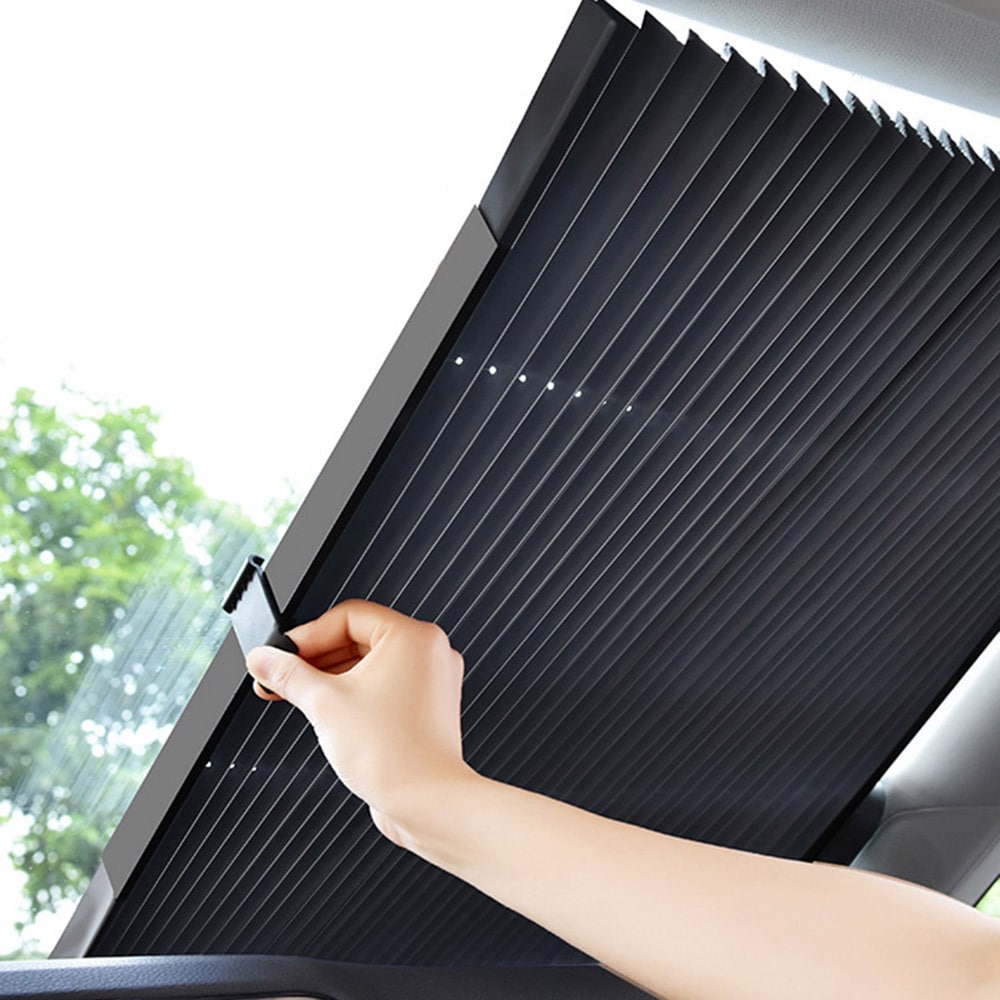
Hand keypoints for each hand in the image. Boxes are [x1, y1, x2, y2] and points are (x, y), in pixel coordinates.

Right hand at [245, 599, 473, 843]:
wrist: (427, 803)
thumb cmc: (394, 755)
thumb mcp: (325, 704)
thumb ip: (288, 675)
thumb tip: (263, 658)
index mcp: (413, 638)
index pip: (348, 617)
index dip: (307, 635)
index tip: (279, 654)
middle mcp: (428, 653)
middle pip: (358, 639)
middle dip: (313, 659)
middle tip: (278, 676)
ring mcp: (430, 681)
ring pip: (369, 665)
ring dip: (329, 677)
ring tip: (294, 695)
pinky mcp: (425, 707)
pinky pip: (383, 686)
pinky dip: (353, 693)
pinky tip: (325, 710)